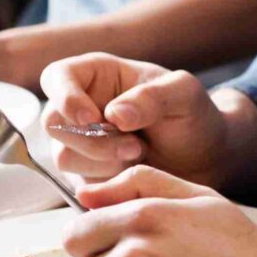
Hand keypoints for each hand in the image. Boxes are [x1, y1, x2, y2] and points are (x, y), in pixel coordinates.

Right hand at [37, 53, 244, 189]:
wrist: (204, 160)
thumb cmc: (192, 117)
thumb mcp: (185, 95)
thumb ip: (153, 97)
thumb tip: (115, 114)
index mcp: (96, 75)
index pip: (57, 77)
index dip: (64, 97)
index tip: (91, 118)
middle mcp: (80, 106)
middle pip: (53, 122)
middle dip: (92, 140)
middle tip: (134, 146)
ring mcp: (78, 142)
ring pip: (63, 156)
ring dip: (102, 162)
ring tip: (140, 155)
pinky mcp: (85, 174)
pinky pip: (78, 181)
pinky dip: (107, 182)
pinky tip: (132, 173)